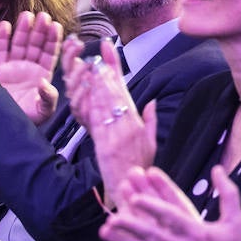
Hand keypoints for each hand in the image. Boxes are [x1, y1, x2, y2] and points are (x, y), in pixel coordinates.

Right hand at [0, 11, 61, 123]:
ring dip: (23, 29)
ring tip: (27, 16)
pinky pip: (0, 50)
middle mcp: (28, 67)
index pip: (50, 53)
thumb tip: (45, 83)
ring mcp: (12, 66)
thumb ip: (48, 98)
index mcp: (42, 75)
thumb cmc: (26, 118)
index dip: (53, 40)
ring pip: (19, 43)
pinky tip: (6, 25)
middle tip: (43, 16)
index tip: (56, 26)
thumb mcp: (42, 111)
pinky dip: (2, 37)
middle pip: (35, 44)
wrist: (2, 125)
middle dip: (39, 30)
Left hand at [62, 37, 150, 207]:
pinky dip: (94, 107)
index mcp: (138, 124)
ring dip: (98, 86)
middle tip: (96, 56)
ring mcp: (118, 136)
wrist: (133, 189)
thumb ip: (151, 121)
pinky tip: (88, 95)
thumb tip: (152, 102)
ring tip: (90, 68)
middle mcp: (129, 127)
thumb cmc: (140, 168)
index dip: (116, 69)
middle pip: (115, 95)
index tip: (107, 50)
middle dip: (105, 74)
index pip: (125, 91)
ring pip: (107, 106)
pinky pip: (99, 123)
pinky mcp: (106, 146)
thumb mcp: (152, 144)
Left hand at [101, 166, 240, 240]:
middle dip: (130, 223)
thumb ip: (228, 193)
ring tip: (105, 231)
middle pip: (151, 232)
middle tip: (113, 215)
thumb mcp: (236, 222)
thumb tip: (217, 169)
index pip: (170, 215)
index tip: (136, 199)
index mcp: (196, 231)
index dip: (152, 206)